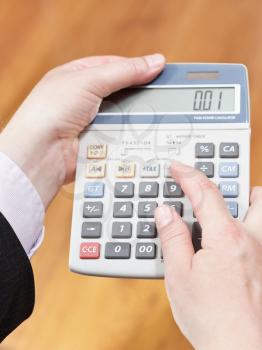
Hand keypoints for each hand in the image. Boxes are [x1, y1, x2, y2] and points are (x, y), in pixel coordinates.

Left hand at [0, 54, 164, 207]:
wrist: (42, 152)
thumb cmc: (53, 110)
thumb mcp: (89, 80)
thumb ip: (124, 72)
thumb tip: (155, 62)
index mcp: (76, 76)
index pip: (112, 66)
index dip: (134, 67)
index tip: (157, 71)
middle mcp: (82, 98)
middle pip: (119, 92)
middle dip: (137, 95)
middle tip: (160, 96)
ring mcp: (89, 121)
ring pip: (121, 116)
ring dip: (133, 117)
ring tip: (155, 116)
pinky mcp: (95, 142)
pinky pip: (118, 135)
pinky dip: (128, 134)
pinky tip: (140, 134)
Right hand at [155, 161, 261, 349]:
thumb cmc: (210, 317)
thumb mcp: (179, 275)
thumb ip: (173, 237)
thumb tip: (165, 212)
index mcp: (227, 238)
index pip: (206, 193)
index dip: (188, 175)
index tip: (177, 167)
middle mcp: (253, 241)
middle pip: (256, 198)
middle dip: (236, 186)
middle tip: (212, 191)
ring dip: (248, 206)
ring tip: (223, 214)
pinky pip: (259, 238)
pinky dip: (246, 229)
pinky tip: (226, 247)